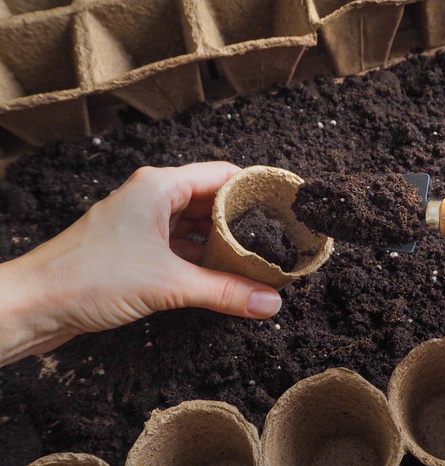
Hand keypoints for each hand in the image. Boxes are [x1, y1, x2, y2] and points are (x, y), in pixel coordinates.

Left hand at [0, 162, 281, 365]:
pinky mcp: (137, 251)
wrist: (33, 305)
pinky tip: (225, 277)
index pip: (222, 175)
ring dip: (223, 246)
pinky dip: (204, 261)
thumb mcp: (168, 283)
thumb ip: (225, 291)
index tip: (284, 206)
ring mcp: (144, 225)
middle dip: (244, 223)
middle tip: (278, 240)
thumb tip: (270, 302)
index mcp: (159, 187)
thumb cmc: (87, 278)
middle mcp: (153, 199)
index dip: (255, 189)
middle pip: (212, 202)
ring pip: (197, 228)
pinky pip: (182, 249)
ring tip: (258, 261)